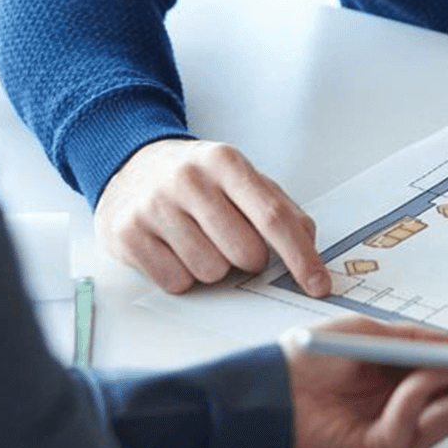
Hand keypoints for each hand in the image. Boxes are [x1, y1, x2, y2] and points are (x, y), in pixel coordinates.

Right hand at [94, 137, 331, 295]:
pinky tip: (174, 248)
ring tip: (198, 240)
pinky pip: (176, 282)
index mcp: (226, 162)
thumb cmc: (199, 178)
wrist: (134, 167)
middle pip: (244, 252)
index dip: (301, 257)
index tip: (319, 285)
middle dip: (249, 259)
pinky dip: (183, 275)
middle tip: (233, 240)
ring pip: (210, 272)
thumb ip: (279, 207)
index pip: (273, 217)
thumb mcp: (241, 178)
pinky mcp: (128, 234)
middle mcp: (189, 180)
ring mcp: (155, 206)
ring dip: (214, 267)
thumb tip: (309, 244)